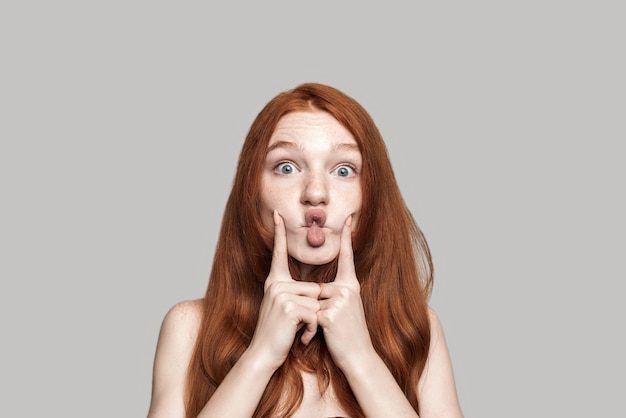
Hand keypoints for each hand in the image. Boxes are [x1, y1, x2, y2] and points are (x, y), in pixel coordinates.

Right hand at [248, 210, 320, 369]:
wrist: (264, 354)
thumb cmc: (279, 333)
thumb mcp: (285, 308)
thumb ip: (295, 294)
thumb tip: (316, 290)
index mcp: (275, 282)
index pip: (279, 253)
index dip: (279, 233)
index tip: (278, 213)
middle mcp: (276, 284)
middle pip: (314, 288)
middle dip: (313, 310)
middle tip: (297, 326)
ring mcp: (281, 295)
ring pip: (317, 302)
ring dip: (313, 322)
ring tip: (298, 331)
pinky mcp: (289, 307)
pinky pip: (314, 314)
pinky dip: (312, 329)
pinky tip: (300, 338)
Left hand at [317, 216, 374, 369]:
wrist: (359, 356)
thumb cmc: (348, 333)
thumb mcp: (346, 308)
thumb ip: (335, 294)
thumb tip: (318, 289)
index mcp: (351, 285)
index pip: (347, 258)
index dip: (347, 238)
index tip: (348, 218)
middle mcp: (347, 289)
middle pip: (318, 289)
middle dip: (318, 309)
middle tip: (336, 326)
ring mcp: (339, 301)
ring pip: (312, 303)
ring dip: (314, 320)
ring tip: (333, 332)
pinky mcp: (329, 314)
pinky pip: (310, 315)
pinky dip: (312, 328)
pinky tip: (328, 336)